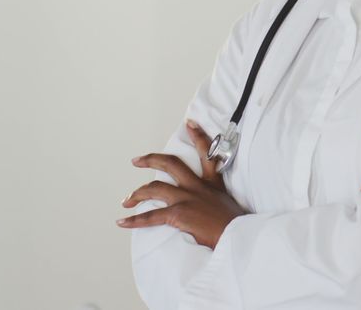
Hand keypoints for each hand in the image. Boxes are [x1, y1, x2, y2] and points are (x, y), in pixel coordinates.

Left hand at [118, 120, 246, 248]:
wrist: (238, 236)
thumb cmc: (236, 225)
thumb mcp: (230, 204)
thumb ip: (216, 201)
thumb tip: (209, 208)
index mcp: (213, 183)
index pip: (207, 153)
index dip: (198, 136)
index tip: (190, 124)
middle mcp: (197, 187)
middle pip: (171, 164)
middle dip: (151, 160)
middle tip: (137, 161)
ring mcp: (186, 199)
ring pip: (155, 189)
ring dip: (137, 194)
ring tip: (126, 200)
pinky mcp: (178, 214)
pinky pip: (150, 217)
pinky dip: (134, 221)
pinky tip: (122, 222)